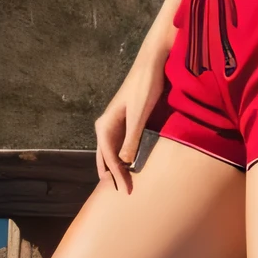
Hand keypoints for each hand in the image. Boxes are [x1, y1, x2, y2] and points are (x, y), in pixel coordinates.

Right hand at [94, 51, 167, 195]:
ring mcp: (115, 122)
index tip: (126, 190)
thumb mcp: (139, 114)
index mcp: (106, 124)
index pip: (109, 157)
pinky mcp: (125, 119)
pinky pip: (119, 143)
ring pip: (110, 150)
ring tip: (121, 182)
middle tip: (120, 192)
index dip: (117, 175)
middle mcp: (106, 124)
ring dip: (115, 167)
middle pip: (106, 155)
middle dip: (111, 174)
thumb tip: (123, 162)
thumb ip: (132, 138)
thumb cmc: (145, 87)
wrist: (151, 64)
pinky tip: (127, 163)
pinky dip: (121, 156)